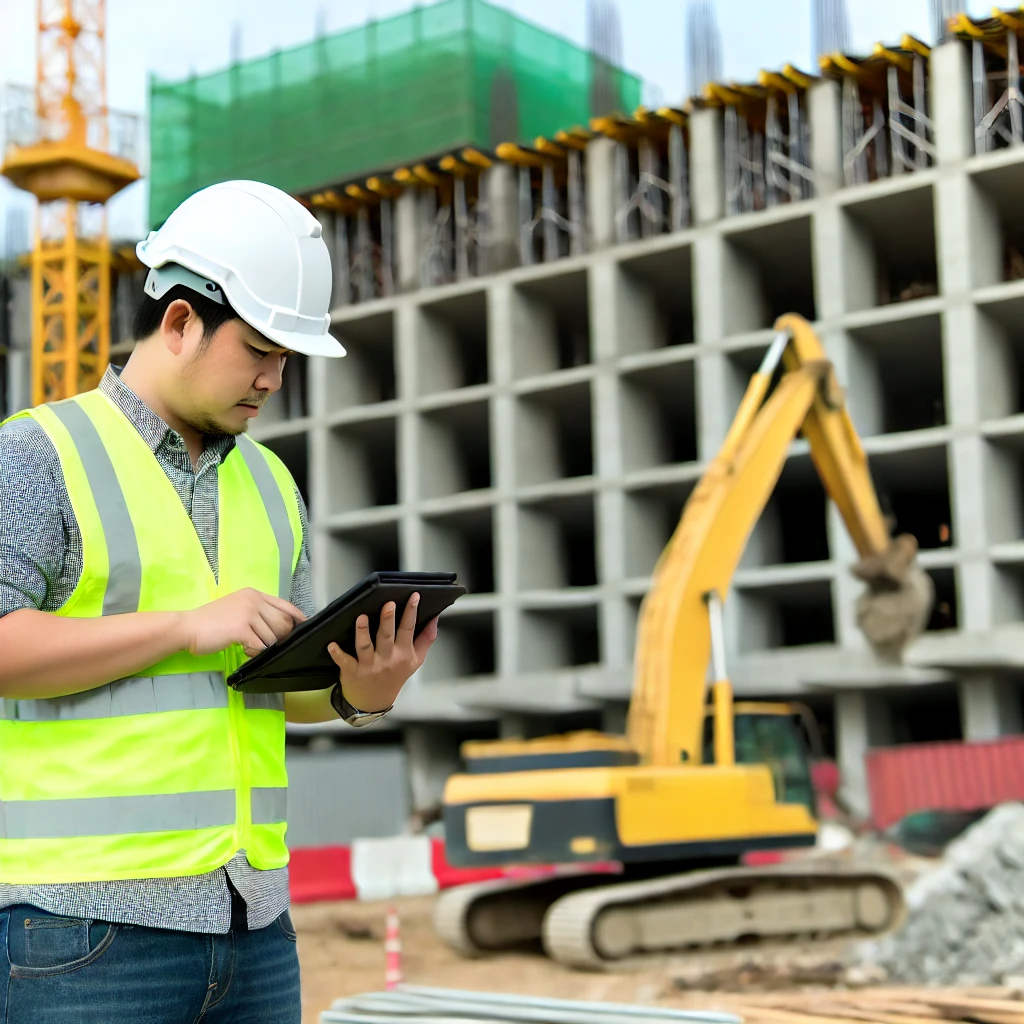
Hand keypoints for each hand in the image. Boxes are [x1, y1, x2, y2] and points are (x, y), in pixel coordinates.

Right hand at [181, 588, 306, 656]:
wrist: (187, 627)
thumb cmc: (210, 622)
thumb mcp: (237, 608)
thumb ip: (257, 612)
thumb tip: (280, 626)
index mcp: (253, 594)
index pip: (285, 605)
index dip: (298, 617)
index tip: (305, 627)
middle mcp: (253, 600)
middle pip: (284, 622)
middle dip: (280, 637)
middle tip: (263, 643)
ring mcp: (248, 613)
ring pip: (273, 637)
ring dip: (264, 647)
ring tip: (249, 646)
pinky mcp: (241, 628)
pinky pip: (261, 646)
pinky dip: (255, 652)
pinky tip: (244, 649)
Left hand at [327, 593, 437, 712]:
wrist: (375, 701)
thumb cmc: (395, 677)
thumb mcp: (416, 661)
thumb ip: (426, 639)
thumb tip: (435, 619)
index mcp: (403, 653)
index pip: (408, 629)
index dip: (411, 612)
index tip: (414, 596)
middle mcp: (387, 659)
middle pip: (387, 636)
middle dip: (388, 619)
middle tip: (388, 604)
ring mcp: (369, 665)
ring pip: (365, 646)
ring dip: (363, 632)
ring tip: (362, 618)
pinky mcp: (352, 671)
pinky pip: (345, 661)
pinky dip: (338, 654)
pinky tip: (332, 644)